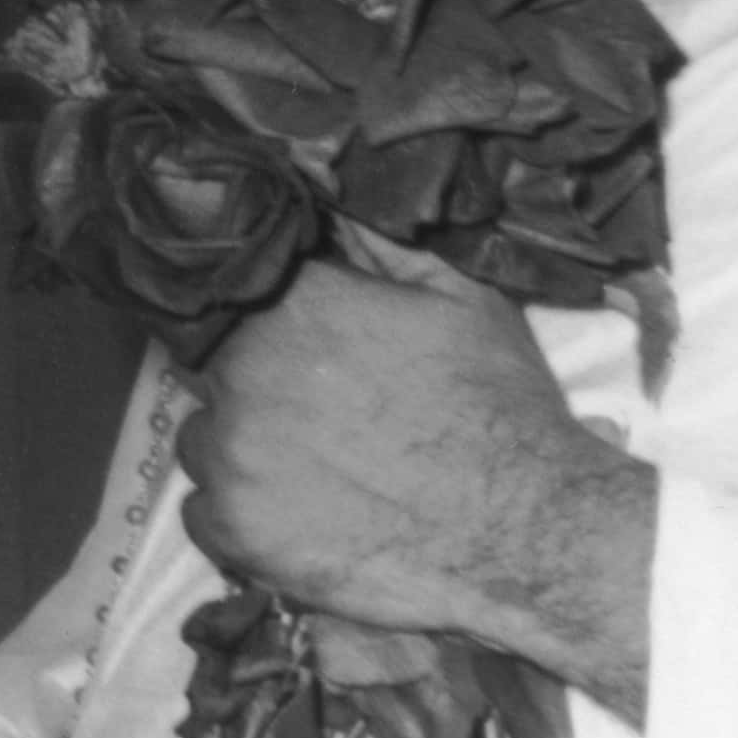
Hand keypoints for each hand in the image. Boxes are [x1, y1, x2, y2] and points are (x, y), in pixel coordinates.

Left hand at [179, 259, 657, 721]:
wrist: (534, 534)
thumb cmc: (501, 408)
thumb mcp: (459, 296)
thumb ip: (377, 241)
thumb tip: (321, 203)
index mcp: (291, 303)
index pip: (236, 289)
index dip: (265, 320)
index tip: (299, 348)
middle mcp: (243, 370)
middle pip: (215, 366)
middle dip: (258, 383)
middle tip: (319, 417)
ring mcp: (232, 454)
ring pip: (204, 438)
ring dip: (243, 448)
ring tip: (313, 470)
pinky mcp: (235, 528)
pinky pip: (202, 510)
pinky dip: (240, 514)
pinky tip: (296, 518)